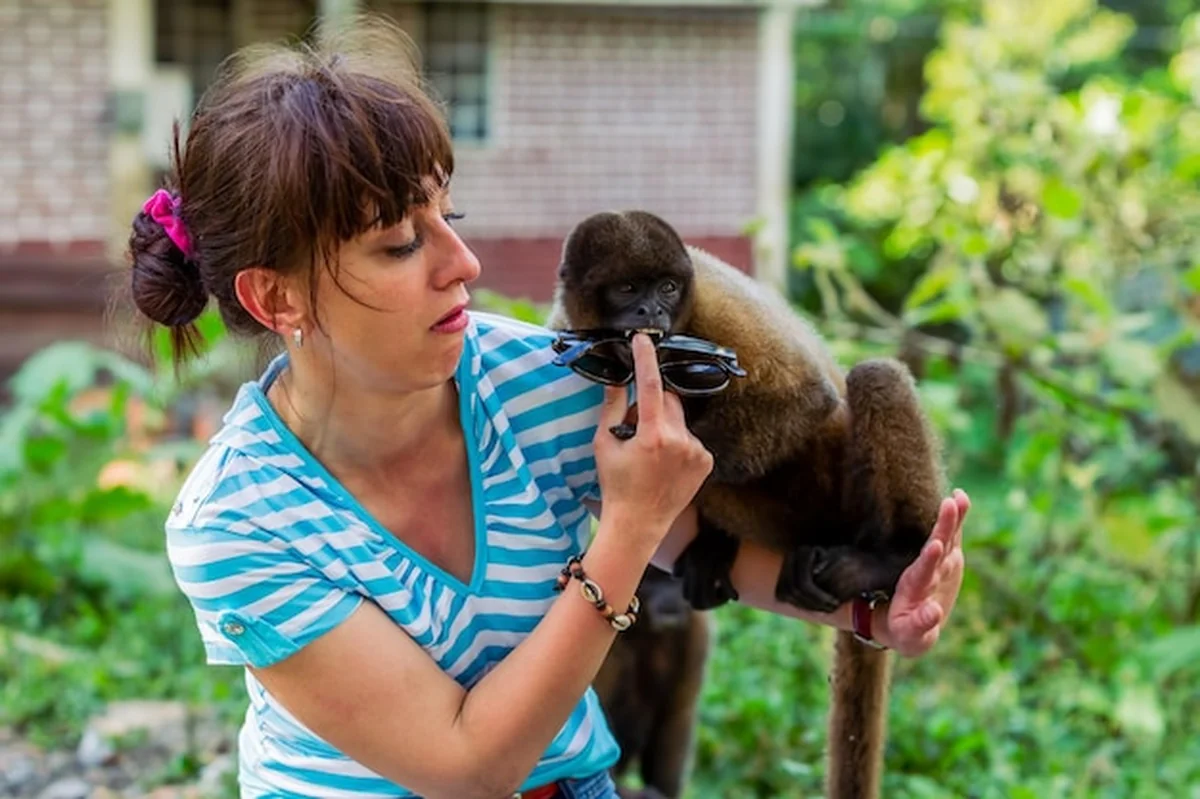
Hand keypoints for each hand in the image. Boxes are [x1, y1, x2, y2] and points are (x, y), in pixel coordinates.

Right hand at [594, 334, 713, 544]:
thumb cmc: (616, 486)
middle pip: (668, 400)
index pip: (650, 386)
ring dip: (666, 424)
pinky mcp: (706, 462)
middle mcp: (680, 441)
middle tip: (637, 427)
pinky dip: (679, 442)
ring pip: (680, 419)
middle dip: (652, 404)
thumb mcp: (604, 444)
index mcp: (652, 435)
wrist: (639, 524)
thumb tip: (615, 379)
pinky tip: (666, 463)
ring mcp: (697, 452)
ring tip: (651, 453)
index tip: (643, 339)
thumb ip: (611, 408)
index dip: (646, 358)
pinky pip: (691, 437)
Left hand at [877, 489, 968, 657]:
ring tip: (957, 498)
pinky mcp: (948, 561)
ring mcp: (937, 565)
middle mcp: (926, 572)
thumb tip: (933, 612)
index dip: (929, 559)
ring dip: (951, 520)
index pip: (923, 570)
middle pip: (936, 546)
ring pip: (946, 538)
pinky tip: (959, 496)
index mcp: (915, 588)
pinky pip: (953, 537)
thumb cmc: (907, 629)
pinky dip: (957, 520)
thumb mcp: (911, 633)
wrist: (906, 623)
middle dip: (943, 527)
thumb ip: (921, 623)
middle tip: (950, 503)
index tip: (936, 546)